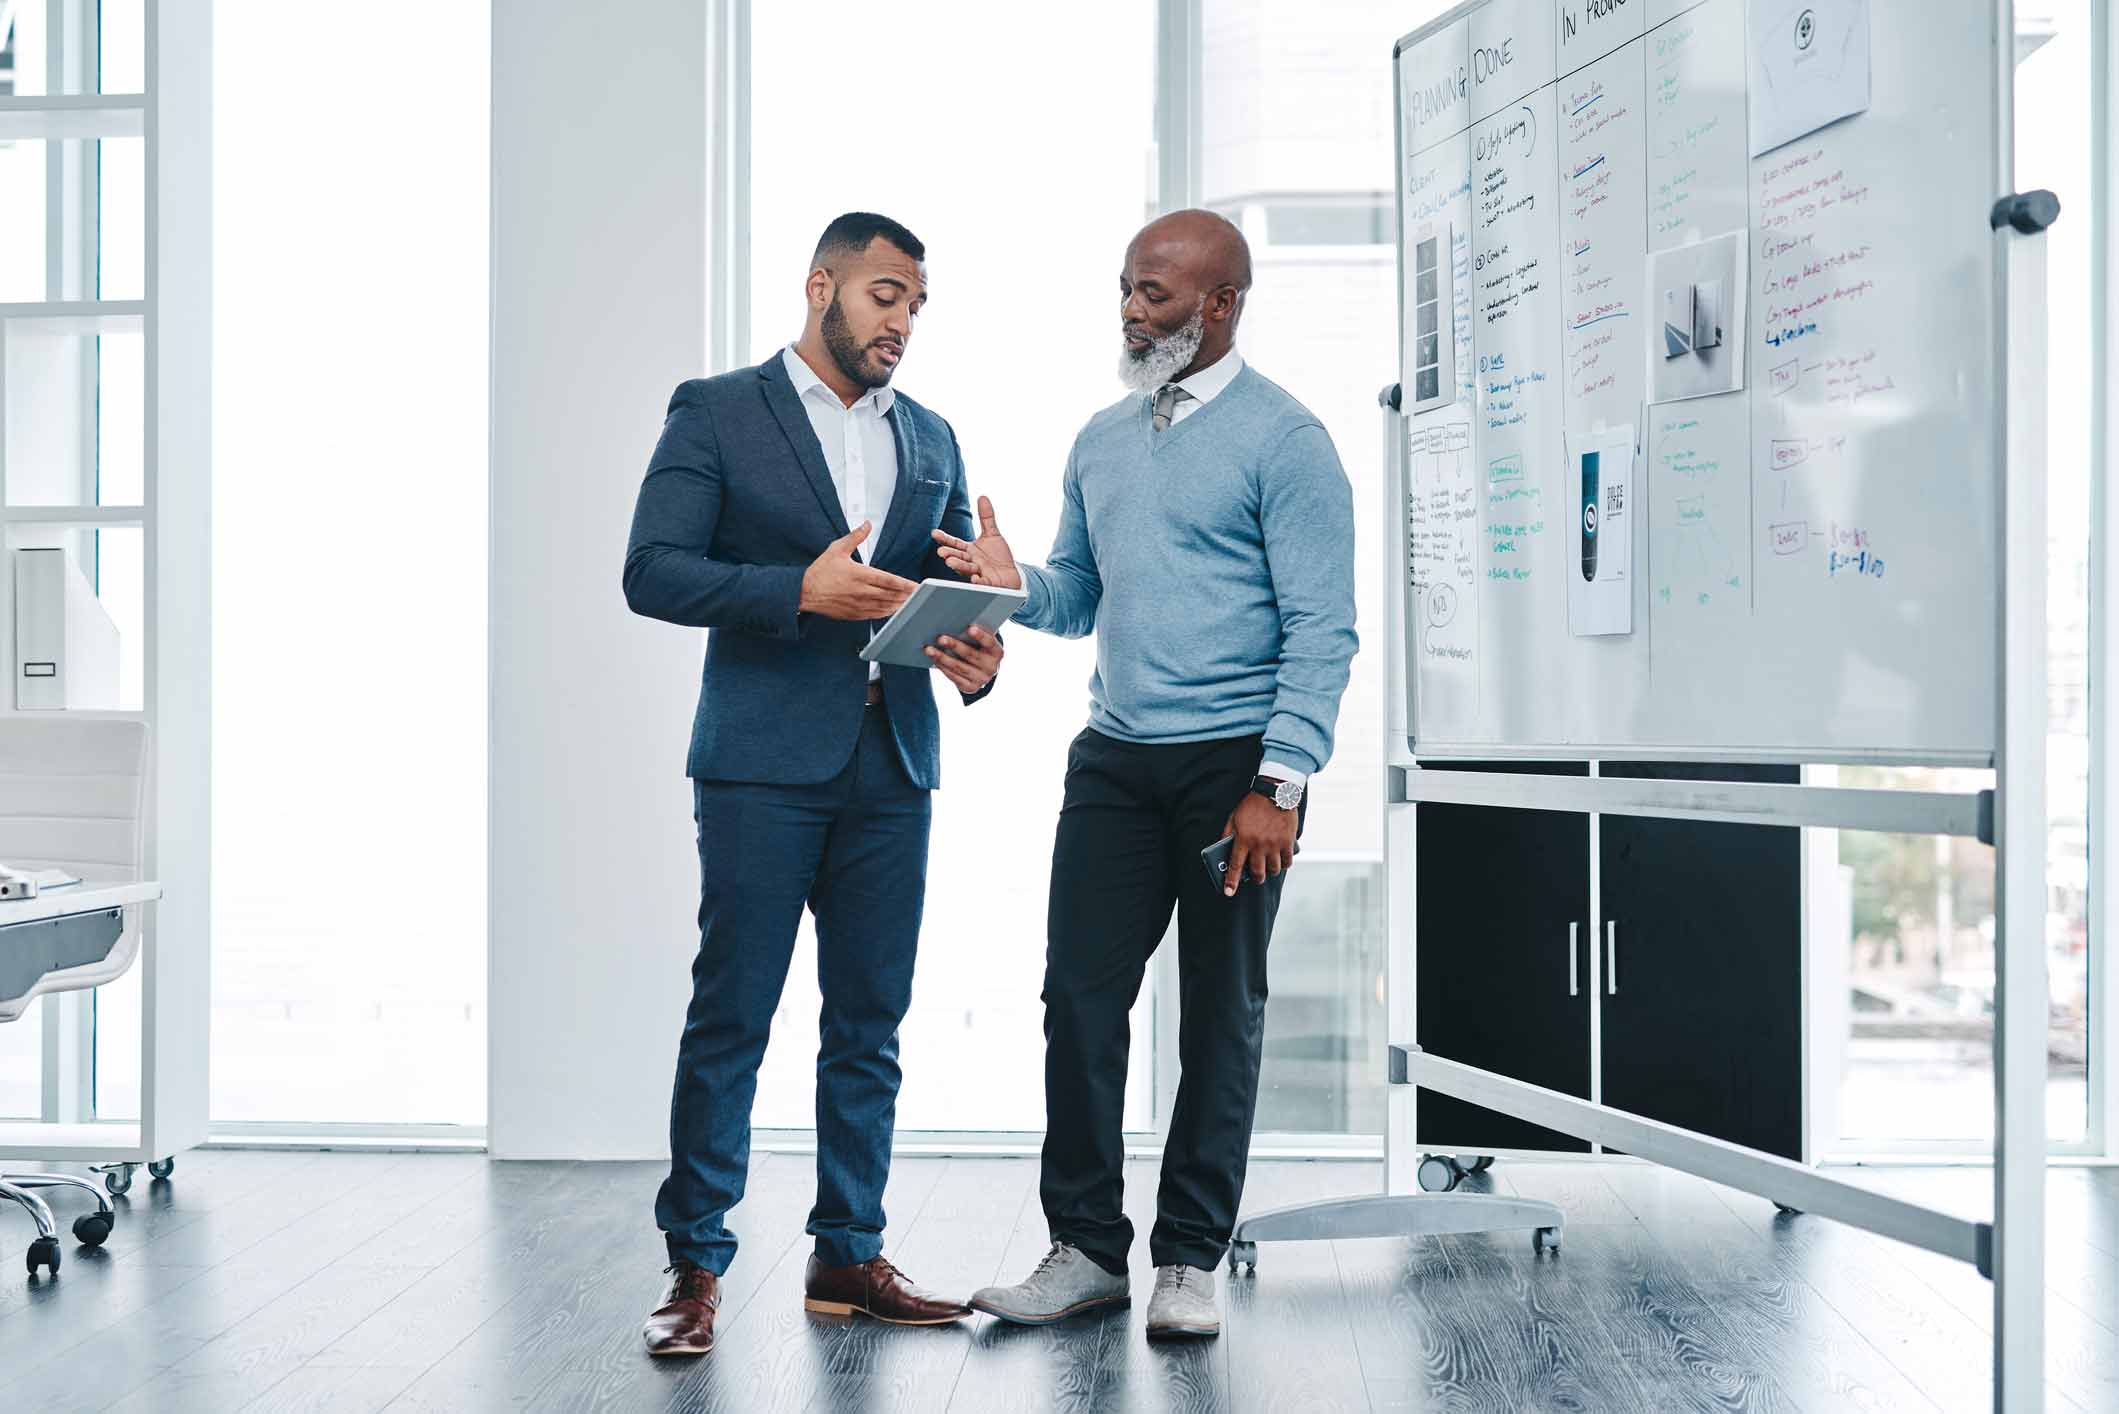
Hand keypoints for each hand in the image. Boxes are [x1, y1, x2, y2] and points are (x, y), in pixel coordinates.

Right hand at [800, 522, 918, 620]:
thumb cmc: (820, 571)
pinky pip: (874, 615)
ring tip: (910, 603)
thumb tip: (867, 524)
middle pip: (890, 595)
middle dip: (906, 595)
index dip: (904, 584)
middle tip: (919, 595)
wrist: (804, 592)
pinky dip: (885, 613)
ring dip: (898, 605)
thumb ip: (855, 537)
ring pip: (884, 607)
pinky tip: (892, 610)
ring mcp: (857, 605)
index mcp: (859, 575)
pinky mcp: (853, 614)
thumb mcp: (836, 549)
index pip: (887, 580)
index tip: (915, 585)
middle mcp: (860, 591)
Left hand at [925, 623, 1003, 694]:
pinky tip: (934, 659)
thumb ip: (974, 634)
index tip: (970, 628)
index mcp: (997, 652)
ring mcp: (981, 679)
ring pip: (959, 667)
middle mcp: (991, 667)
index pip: (990, 642)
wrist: (983, 670)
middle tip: (941, 638)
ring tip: (929, 649)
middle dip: (955, 646)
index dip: (981, 636)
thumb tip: (954, 623)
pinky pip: (954, 677)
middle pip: (971, 655)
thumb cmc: (979, 648)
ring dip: (942, 657)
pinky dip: (943, 667)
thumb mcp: (982, 641)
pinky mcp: (971, 687)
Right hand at [931, 496, 1022, 589]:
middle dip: (949, 555)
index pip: (954, 543)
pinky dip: (977, 582)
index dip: (944, 539)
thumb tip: (983, 496)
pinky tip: (975, 578)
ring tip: (950, 562)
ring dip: (958, 566)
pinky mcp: (987, 584)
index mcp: (969, 551)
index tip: (934, 533)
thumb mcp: (992, 534)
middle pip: (958, 557)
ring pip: (966, 570)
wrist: (1011, 576)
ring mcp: (978, 574)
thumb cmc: (999, 557)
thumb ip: (986, 517)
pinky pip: (981, 584)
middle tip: (941, 552)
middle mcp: (971, 562)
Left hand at [1219, 792, 1297, 896]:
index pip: (1236, 866)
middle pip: (1258, 873)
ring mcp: (1275, 844)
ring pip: (1273, 870)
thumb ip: (1228, 834)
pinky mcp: (1288, 842)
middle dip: (1255, 878)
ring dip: (1269, 871)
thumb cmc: (1252, 805)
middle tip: (1255, 876)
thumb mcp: (1234, 818)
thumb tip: (1223, 849)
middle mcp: (1259, 845)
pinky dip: (1284, 864)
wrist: (1274, 792)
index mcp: (1243, 839)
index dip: (1231, 882)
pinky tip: (1280, 860)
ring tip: (1268, 866)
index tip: (1228, 893)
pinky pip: (1287, 862)